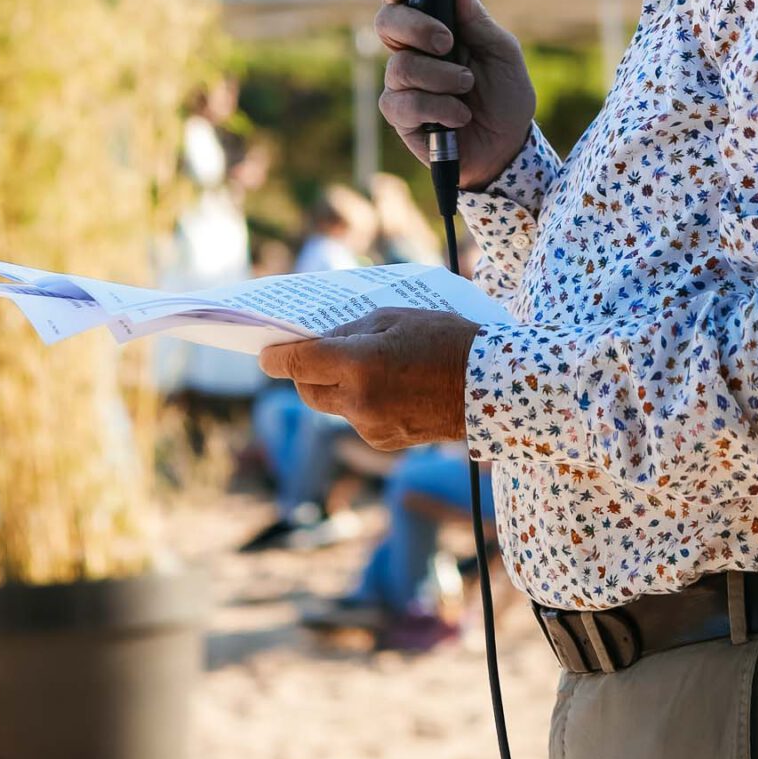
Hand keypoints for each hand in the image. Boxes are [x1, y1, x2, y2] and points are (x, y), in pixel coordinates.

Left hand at [258, 309, 474, 449]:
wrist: (491, 387)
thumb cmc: (446, 339)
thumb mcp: (396, 317)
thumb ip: (351, 331)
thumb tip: (320, 343)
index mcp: (359, 364)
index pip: (298, 364)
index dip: (276, 358)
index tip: (266, 353)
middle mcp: (358, 401)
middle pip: (308, 391)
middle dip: (305, 373)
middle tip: (314, 354)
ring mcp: (370, 426)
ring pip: (334, 406)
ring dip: (338, 387)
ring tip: (369, 365)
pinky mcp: (384, 441)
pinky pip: (358, 419)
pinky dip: (362, 403)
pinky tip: (391, 387)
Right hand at [375, 0, 535, 189]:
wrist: (508, 145)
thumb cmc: (505, 93)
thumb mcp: (501, 51)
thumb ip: (476, 18)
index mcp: (434, 26)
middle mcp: (412, 50)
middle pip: (387, 22)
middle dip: (417, 28)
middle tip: (448, 43)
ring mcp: (402, 83)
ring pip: (400, 67)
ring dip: (441, 77)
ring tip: (467, 88)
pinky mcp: (400, 116)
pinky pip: (404, 103)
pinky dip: (438, 108)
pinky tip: (459, 117)